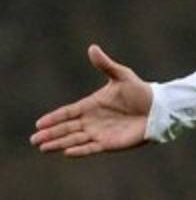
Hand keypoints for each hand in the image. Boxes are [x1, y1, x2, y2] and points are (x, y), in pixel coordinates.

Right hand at [30, 45, 152, 156]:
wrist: (158, 108)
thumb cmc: (140, 92)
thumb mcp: (122, 76)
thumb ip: (105, 65)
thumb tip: (92, 47)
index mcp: (92, 105)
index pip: (68, 112)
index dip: (54, 118)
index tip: (39, 123)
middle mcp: (92, 120)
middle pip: (66, 128)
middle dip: (50, 133)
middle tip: (34, 139)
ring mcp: (99, 133)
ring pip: (74, 139)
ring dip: (59, 143)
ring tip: (43, 147)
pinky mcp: (109, 143)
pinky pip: (91, 148)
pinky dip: (79, 150)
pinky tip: (67, 152)